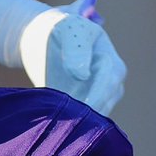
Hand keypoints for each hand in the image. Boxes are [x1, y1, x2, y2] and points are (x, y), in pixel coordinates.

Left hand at [18, 0, 125, 115]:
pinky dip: (68, 125)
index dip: (97, 94)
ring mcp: (97, 100)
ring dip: (78, 121)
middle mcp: (111, 85)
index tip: (81, 105)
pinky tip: (56, 125)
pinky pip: (80, 123)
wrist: (42, 43)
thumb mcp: (69, 30)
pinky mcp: (81, 111)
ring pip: (93, 118)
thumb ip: (76, 49)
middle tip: (67, 122)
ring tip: (60, 124)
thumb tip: (82, 74)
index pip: (110, 82)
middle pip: (104, 104)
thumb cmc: (59, 31)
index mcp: (113, 63)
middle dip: (87, 113)